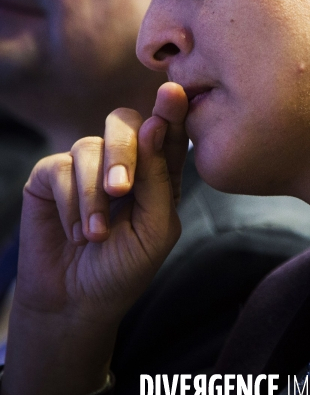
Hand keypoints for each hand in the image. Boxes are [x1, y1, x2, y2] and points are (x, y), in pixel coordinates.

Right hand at [2, 82, 187, 394]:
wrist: (76, 301)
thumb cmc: (124, 268)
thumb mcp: (155, 229)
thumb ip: (159, 180)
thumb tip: (152, 126)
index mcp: (157, 172)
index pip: (166, 133)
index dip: (170, 112)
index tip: (172, 93)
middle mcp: (123, 161)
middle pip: (125, 123)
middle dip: (124, 152)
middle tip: (121, 190)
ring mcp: (86, 165)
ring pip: (89, 147)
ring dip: (93, 196)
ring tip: (96, 235)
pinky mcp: (52, 175)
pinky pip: (60, 168)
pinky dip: (71, 205)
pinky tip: (75, 233)